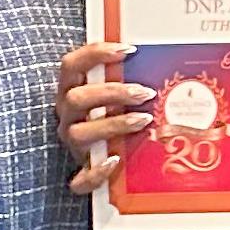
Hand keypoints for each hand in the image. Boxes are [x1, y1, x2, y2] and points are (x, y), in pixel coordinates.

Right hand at [58, 40, 152, 194]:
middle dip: (112, 92)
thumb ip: (125, 81)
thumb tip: (162, 63)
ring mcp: (71, 145)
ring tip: (144, 120)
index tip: (127, 50)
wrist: (97, 162)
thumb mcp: (114, 98)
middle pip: (77, 98)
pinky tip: (116, 160)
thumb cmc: (111, 119)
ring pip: (79, 133)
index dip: (95, 54)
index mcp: (71, 92)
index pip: (71, 65)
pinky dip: (96, 172)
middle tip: (145, 93)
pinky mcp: (78, 174)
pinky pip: (79, 179)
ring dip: (113, 125)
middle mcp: (67, 116)